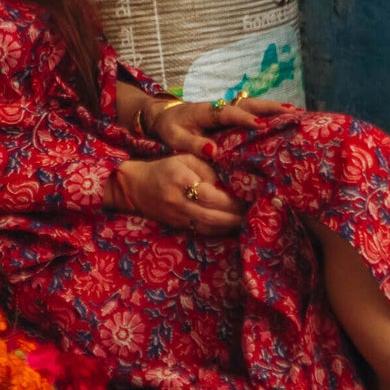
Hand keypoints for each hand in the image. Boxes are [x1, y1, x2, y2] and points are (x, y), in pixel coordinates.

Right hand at [112, 155, 246, 234]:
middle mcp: (178, 202)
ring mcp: (177, 217)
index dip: (231, 201)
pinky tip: (232, 226)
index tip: (249, 198)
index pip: (210, 195)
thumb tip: (230, 183)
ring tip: (247, 220)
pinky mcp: (177, 226)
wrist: (135, 186)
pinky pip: (202, 231)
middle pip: (212, 215)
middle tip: (254, 212)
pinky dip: (219, 230)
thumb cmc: (165, 168)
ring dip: (230, 226)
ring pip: (209, 227)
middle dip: (236, 216)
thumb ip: (209, 168)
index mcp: (181, 181)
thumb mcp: (186, 158)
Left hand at [147, 95, 296, 159]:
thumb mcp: (174, 138)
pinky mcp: (230, 117)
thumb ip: (191, 144)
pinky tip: (283, 119)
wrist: (164, 117)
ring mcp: (227, 110)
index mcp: (206, 111)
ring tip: (295, 113)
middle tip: (291, 113)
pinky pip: (251, 113)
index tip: (260, 125)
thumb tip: (212, 150)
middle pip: (248, 104)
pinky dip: (267, 115)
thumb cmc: (170, 128)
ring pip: (253, 106)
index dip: (244, 118)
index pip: (228, 113)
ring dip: (272, 109)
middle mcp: (220, 107)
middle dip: (269, 108)